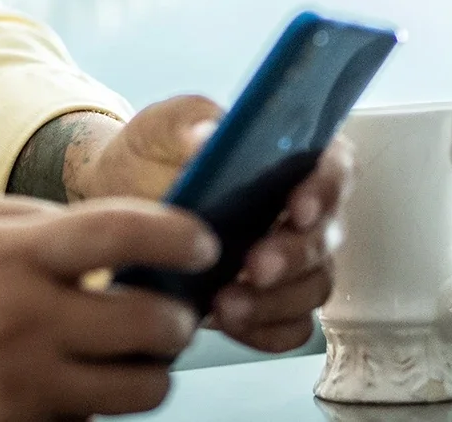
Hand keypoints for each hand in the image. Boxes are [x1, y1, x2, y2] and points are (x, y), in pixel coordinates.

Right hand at [0, 194, 216, 421]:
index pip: (127, 234)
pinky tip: (67, 385)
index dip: (182, 236)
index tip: (202, 242)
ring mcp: (18, 390)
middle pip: (154, 328)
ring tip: (126, 356)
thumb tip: (124, 237)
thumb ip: (44, 220)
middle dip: (175, 320)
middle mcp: (23, 323)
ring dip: (146, 373)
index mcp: (13, 255)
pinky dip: (90, 409)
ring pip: (138, 392)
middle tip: (168, 313)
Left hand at [68, 95, 353, 354]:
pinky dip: (266, 330)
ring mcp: (291, 263)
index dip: (325, 188)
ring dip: (275, 300)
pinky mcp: (271, 305)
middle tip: (256, 265)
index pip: (334, 167)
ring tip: (226, 303)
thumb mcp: (159, 127)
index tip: (297, 206)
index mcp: (291, 158)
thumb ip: (187, 121)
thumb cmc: (150, 159)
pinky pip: (290, 327)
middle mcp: (301, 212)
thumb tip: (208, 136)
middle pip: (325, 236)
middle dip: (293, 254)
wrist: (117, 204)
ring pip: (313, 287)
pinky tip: (230, 322)